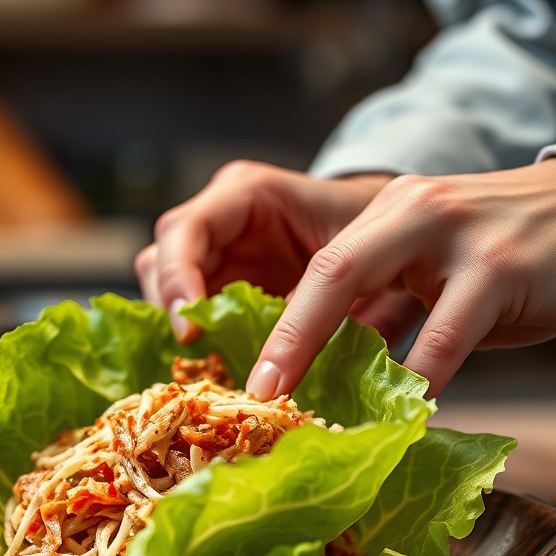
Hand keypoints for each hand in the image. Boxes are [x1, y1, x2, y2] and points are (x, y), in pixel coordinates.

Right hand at [135, 160, 396, 339]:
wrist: (393, 227)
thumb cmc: (376, 226)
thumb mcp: (358, 255)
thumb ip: (325, 295)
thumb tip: (287, 357)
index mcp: (249, 193)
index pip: (186, 229)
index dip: (178, 279)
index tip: (190, 331)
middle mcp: (221, 218)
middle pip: (161, 260)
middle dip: (171, 309)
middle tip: (196, 353)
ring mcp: (217, 252)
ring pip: (167, 289)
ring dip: (183, 327)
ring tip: (212, 360)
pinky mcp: (223, 284)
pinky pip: (194, 313)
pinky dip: (203, 340)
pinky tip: (223, 362)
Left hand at [245, 158, 555, 399]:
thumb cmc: (512, 256)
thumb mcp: (439, 267)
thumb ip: (392, 301)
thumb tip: (337, 364)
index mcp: (390, 211)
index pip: (321, 267)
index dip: (282, 326)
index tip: (255, 379)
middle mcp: (413, 211)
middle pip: (329, 271)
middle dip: (288, 337)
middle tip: (262, 393)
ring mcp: (456, 235)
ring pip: (374, 290)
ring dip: (338, 359)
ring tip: (315, 411)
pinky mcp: (501, 266)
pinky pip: (448, 331)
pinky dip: (424, 375)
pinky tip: (410, 409)